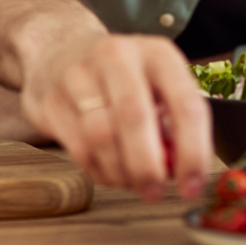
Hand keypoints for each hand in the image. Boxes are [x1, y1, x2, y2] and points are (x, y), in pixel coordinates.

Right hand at [19, 30, 211, 201]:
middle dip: (149, 167)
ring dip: (121, 171)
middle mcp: (119, 56)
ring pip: (102, 135)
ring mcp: (80, 74)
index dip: (193, 152)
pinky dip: (98, 170)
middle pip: (136, 117)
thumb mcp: (156, 87)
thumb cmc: (120, 77)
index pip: (186, 104)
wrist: (60, 52)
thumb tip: (181, 172)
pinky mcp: (52, 99)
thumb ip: (172, 126)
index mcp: (158, 53)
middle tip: (155, 193)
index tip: (192, 186)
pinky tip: (109, 172)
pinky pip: (78, 147)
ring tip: (131, 183)